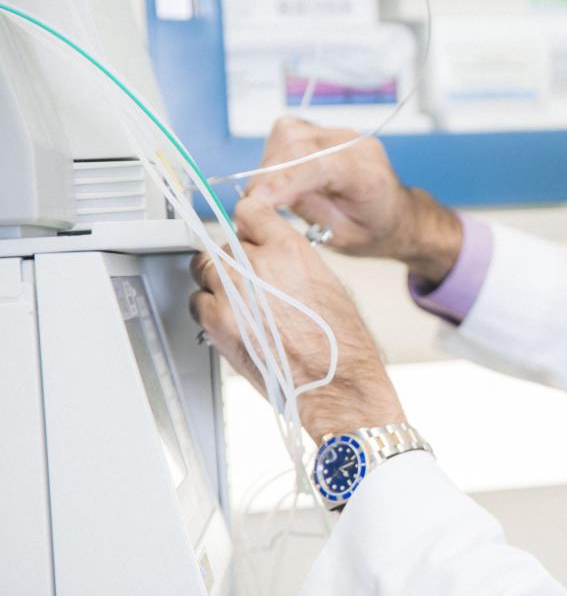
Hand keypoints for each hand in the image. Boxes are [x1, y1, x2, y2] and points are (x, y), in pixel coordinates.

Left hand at [188, 196, 406, 440]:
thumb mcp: (327, 283)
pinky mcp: (217, 323)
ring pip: (205, 270)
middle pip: (224, 245)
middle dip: (235, 261)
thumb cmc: (340, 342)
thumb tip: (271, 258)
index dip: (247, 225)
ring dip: (218, 283)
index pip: (250, 212)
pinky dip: (209, 310)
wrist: (335, 383)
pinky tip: (232, 322)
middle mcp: (257, 265)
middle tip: (249, 283)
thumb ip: (290, 262)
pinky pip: (198, 303)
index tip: (246, 234)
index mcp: (289, 250)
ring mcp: (232, 293)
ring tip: (241, 304)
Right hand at [244, 117, 462, 285]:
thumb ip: (307, 211)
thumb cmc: (375, 231)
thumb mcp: (342, 237)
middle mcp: (357, 147)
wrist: (397, 216)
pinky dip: (277, 154)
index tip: (254, 200)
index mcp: (368, 177)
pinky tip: (284, 176)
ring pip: (288, 133)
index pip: (319, 164)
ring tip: (276, 193)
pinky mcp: (328, 131)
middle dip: (267, 175)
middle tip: (255, 206)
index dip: (281, 180)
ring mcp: (343, 134)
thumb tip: (264, 195)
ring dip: (270, 164)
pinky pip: (291, 132)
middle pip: (296, 144)